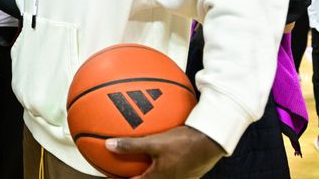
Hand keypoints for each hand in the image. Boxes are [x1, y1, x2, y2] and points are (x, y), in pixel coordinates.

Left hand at [107, 125, 224, 178]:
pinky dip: (159, 164)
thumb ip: (131, 145)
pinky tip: (159, 154)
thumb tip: (109, 145)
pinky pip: (168, 170)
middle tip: (119, 172)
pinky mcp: (187, 172)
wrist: (211, 142)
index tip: (108, 178)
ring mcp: (178, 178)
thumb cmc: (184, 143)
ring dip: (147, 171)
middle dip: (133, 176)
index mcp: (157, 178)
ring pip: (157, 176)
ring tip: (138, 164)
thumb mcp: (154, 142)